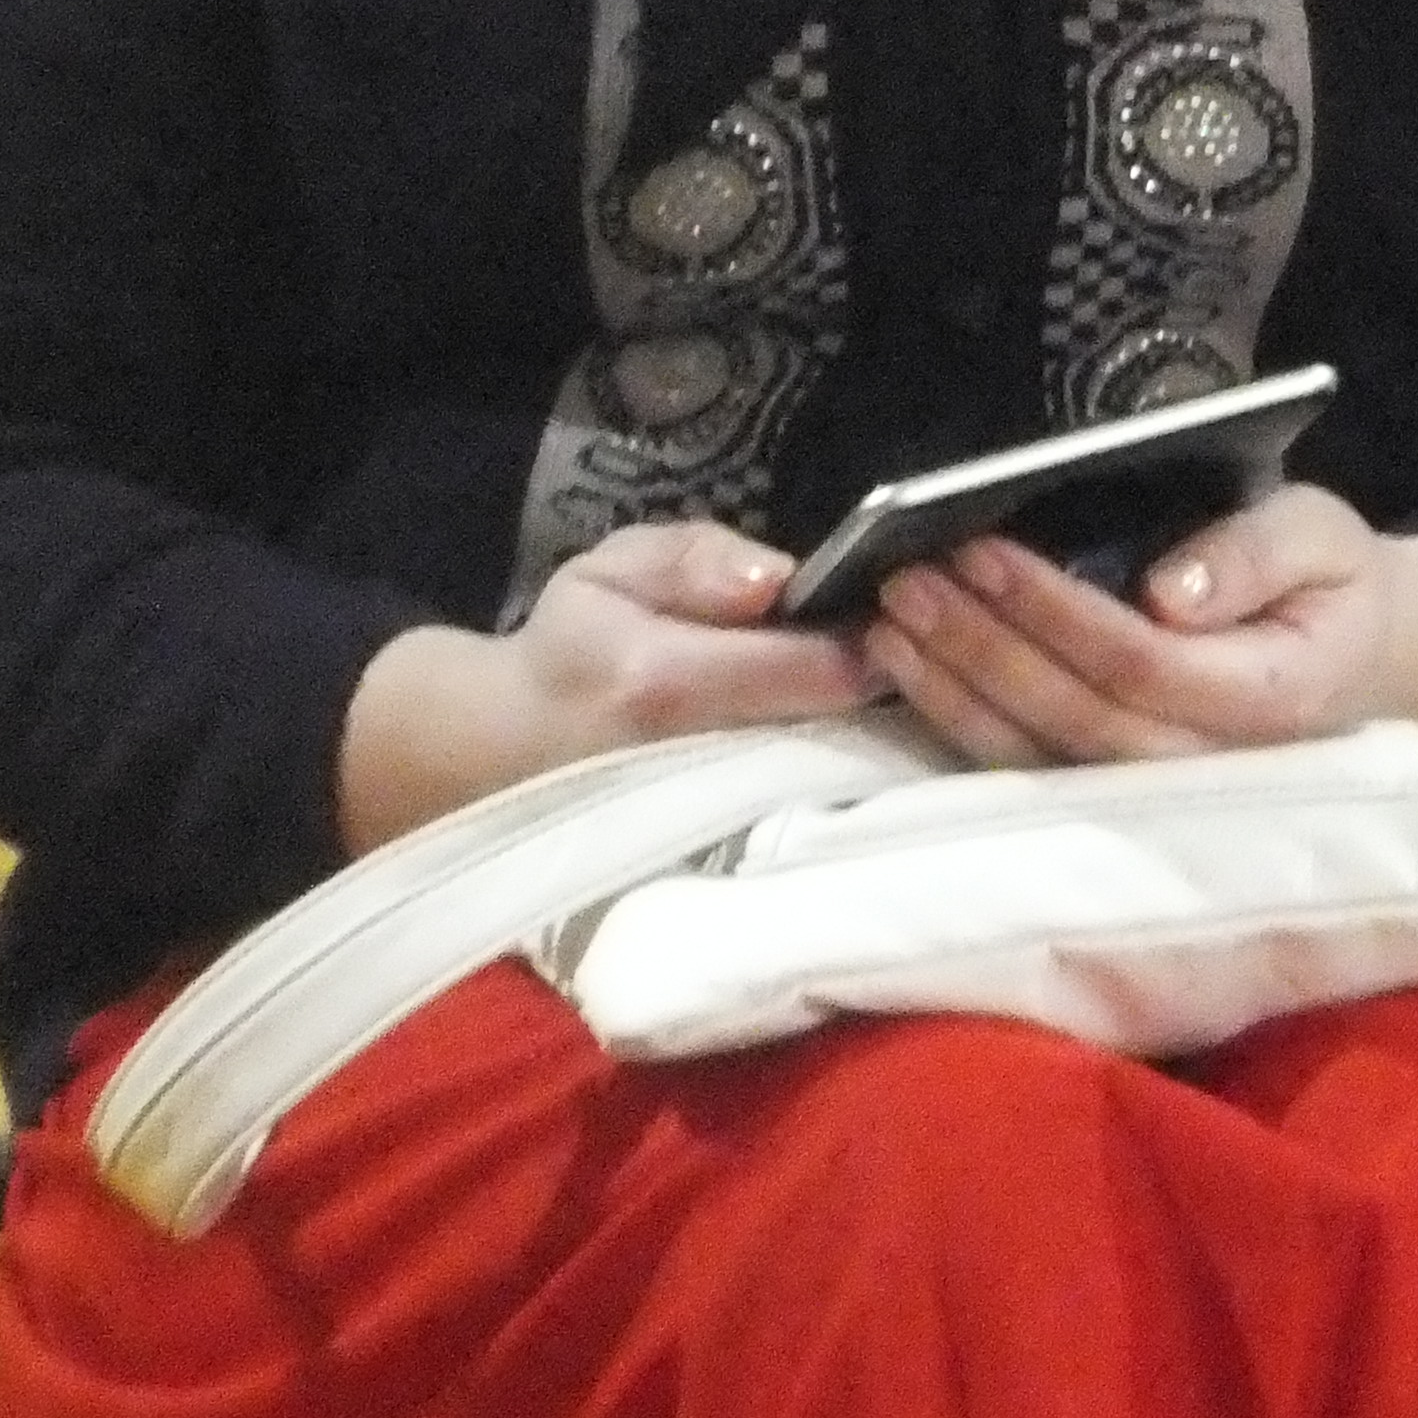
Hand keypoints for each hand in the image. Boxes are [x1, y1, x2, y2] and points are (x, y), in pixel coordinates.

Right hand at [337, 520, 876, 850]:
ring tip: (883, 691)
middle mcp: (695, 764)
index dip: (880, 636)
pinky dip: (843, 775)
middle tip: (913, 646)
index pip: (824, 668)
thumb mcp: (614, 571)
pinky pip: (812, 811)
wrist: (504, 755)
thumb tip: (778, 580)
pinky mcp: (721, 857)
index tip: (904, 607)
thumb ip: (698, 560)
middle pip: (848, 728)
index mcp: (666, 682)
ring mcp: (711, 825)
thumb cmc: (571, 650)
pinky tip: (846, 744)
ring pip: (840, 776)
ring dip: (873, 733)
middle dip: (891, 686)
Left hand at [858, 486, 1417, 766]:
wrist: (1363, 657)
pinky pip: (1023, 766)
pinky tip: (906, 664)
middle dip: (983, 646)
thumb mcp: (1324, 535)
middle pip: (1074, 717)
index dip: (1056, 613)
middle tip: (907, 575)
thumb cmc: (1333, 583)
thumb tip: (1168, 591)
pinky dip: (955, 718)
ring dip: (951, 686)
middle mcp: (1211, 765)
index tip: (984, 550)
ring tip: (888, 616)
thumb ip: (1257, 554)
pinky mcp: (1112, 790)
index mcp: (1271, 699)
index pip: (1142, 663)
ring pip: (1037, 755)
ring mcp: (1157, 791)